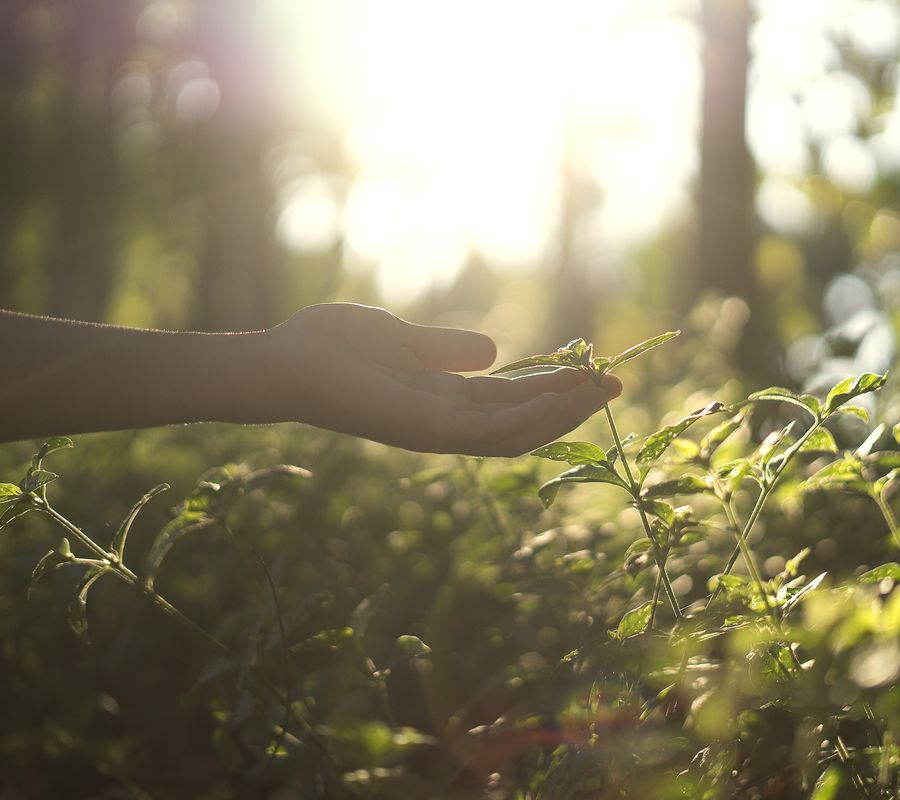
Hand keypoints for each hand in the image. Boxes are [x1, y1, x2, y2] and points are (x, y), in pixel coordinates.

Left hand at [257, 304, 621, 455]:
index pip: (509, 403)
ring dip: (559, 414)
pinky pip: (488, 431)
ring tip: (598, 389)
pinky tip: (558, 397)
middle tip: (614, 383)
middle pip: (521, 423)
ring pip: (514, 433)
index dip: (552, 391)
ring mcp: (436, 431)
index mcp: (442, 401)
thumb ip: (447, 348)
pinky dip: (527, 416)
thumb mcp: (404, 338)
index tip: (590, 371)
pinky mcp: (425, 429)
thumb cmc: (332, 347)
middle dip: (569, 406)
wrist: (284, 361)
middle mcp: (445, 423)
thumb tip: (493, 351)